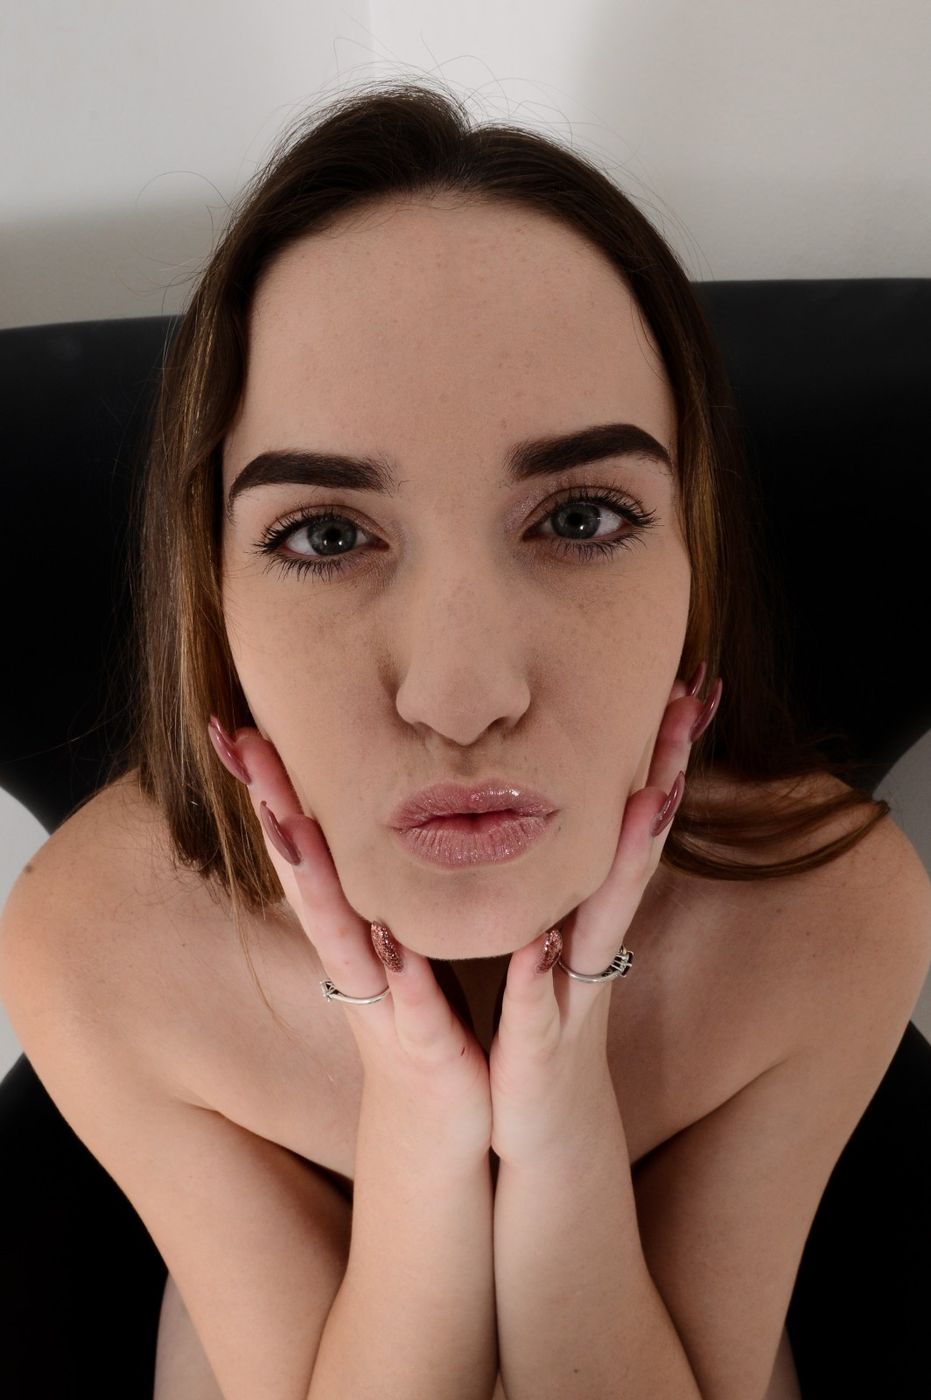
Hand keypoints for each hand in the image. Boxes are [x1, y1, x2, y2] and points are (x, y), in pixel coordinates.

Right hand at [206, 717, 492, 1168]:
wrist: (437, 1144)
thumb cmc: (426, 1038)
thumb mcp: (403, 964)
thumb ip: (386, 908)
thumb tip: (375, 850)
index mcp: (358, 940)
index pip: (309, 854)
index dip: (277, 795)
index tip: (245, 733)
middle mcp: (357, 967)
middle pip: (307, 879)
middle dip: (277, 811)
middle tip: (244, 747)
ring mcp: (384, 1010)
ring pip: (342, 939)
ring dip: (314, 884)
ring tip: (291, 824)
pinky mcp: (425, 1055)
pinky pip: (418, 1010)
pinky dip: (407, 977)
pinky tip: (393, 937)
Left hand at [487, 668, 722, 1165]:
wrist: (541, 1133)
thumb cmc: (538, 1028)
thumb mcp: (550, 945)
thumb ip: (557, 890)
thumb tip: (556, 824)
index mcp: (586, 918)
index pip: (624, 827)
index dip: (650, 762)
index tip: (671, 694)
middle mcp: (591, 948)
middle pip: (634, 853)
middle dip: (661, 781)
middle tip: (684, 712)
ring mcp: (573, 998)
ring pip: (605, 921)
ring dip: (629, 864)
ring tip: (649, 800)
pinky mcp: (541, 1052)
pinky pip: (539, 1011)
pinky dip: (537, 980)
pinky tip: (538, 945)